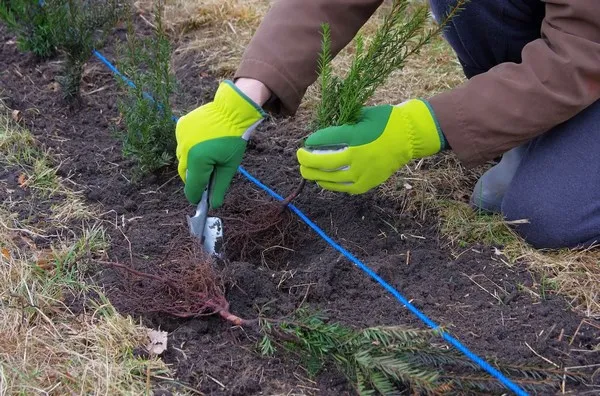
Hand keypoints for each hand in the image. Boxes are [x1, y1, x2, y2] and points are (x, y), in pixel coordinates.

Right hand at [176, 80, 265, 206]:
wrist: (231, 110)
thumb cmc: (233, 138)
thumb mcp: (229, 166)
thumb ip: (219, 187)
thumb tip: (214, 204)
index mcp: (198, 160)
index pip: (191, 187)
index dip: (196, 196)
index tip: (200, 200)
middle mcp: (184, 149)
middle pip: (185, 174)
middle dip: (195, 179)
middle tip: (208, 177)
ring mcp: (180, 136)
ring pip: (182, 158)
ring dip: (192, 162)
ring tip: (208, 155)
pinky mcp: (180, 126)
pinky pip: (182, 144)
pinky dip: (190, 147)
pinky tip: (203, 142)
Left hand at [296, 99, 446, 193]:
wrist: (409, 136)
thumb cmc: (385, 122)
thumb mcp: (362, 116)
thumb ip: (343, 126)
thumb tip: (322, 136)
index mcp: (356, 136)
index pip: (326, 140)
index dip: (313, 141)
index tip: (307, 141)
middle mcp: (357, 157)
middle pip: (324, 163)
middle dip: (307, 161)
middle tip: (300, 157)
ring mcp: (363, 172)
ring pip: (331, 178)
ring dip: (315, 175)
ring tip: (307, 171)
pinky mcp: (367, 183)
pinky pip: (344, 187)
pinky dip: (331, 184)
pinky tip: (322, 181)